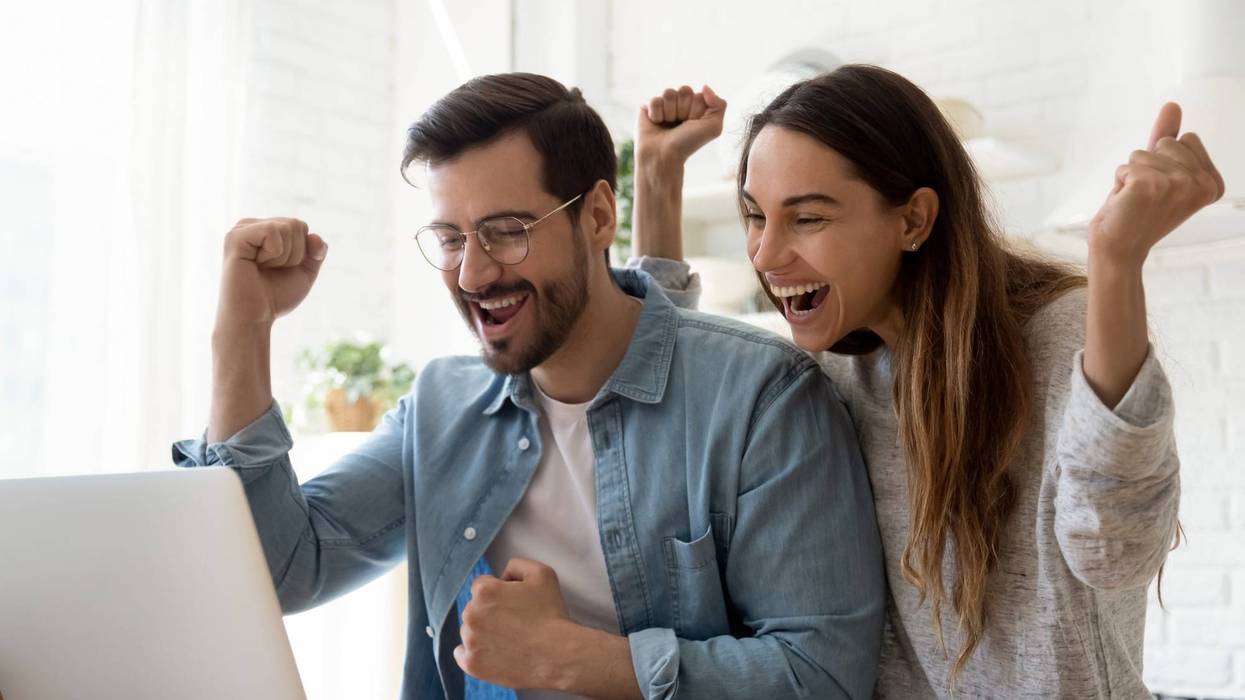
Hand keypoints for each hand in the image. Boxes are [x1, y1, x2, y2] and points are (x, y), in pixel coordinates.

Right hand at [216, 217, 327, 327]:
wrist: (255, 318)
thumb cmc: (275, 296)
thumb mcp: (305, 272)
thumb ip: (316, 251)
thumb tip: (314, 235)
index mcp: (265, 230)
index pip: (302, 227)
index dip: (303, 252)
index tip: (283, 270)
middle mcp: (252, 225)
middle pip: (297, 224)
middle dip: (295, 254)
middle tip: (271, 271)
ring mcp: (242, 229)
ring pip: (287, 227)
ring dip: (284, 256)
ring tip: (262, 269)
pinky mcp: (236, 237)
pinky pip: (273, 231)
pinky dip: (274, 253)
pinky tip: (255, 265)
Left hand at [453, 558, 575, 689]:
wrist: (557, 655)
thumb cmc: (551, 614)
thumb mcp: (542, 573)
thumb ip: (516, 564)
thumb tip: (502, 575)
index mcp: (484, 591)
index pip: (482, 584)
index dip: (500, 591)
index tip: (514, 602)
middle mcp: (471, 614)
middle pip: (474, 608)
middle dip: (490, 611)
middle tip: (514, 622)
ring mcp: (470, 641)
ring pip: (469, 630)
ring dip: (483, 632)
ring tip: (509, 639)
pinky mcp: (472, 664)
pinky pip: (462, 654)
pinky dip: (473, 653)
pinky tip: (490, 651)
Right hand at [636, 84, 726, 168]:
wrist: (664, 155)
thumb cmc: (688, 144)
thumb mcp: (714, 127)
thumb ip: (719, 104)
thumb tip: (704, 86)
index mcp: (697, 108)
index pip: (699, 94)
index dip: (696, 110)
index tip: (693, 124)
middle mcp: (682, 105)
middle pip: (684, 90)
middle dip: (683, 109)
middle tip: (680, 124)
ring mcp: (666, 105)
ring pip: (668, 93)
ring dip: (669, 112)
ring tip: (668, 125)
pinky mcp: (649, 108)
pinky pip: (655, 100)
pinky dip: (656, 114)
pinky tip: (657, 124)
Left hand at [1087, 102, 1225, 267]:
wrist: (1118, 248)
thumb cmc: (1139, 212)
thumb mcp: (1159, 170)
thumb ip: (1167, 137)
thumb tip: (1172, 105)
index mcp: (1213, 182)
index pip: (1187, 138)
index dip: (1164, 160)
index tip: (1162, 190)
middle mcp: (1201, 184)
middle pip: (1166, 142)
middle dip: (1148, 164)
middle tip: (1146, 196)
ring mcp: (1178, 185)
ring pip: (1143, 152)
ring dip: (1132, 174)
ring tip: (1136, 200)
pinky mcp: (1150, 186)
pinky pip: (1126, 166)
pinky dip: (1119, 181)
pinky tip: (1126, 203)